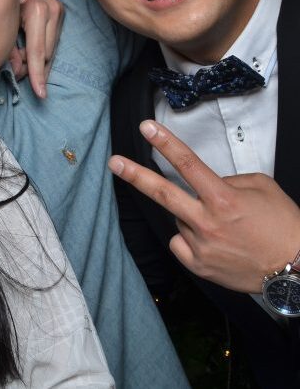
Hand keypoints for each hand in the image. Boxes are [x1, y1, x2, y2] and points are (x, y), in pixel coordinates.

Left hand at [12, 0, 63, 97]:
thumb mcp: (0, 28)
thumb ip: (9, 51)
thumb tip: (18, 71)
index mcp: (36, 12)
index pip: (38, 52)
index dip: (37, 75)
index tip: (40, 94)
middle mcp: (51, 9)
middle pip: (45, 54)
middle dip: (31, 68)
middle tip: (16, 71)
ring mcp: (58, 9)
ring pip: (50, 50)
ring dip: (34, 59)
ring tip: (19, 58)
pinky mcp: (60, 10)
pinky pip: (51, 41)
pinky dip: (39, 50)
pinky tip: (26, 50)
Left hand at [108, 120, 299, 292]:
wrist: (297, 269)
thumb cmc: (283, 227)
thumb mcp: (263, 188)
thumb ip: (229, 181)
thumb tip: (207, 185)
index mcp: (224, 199)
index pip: (188, 164)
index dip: (165, 143)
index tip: (146, 128)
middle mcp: (208, 222)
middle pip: (163, 193)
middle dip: (135, 176)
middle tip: (114, 162)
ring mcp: (200, 246)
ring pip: (179, 219)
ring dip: (192, 216)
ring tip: (223, 227)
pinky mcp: (198, 265)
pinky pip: (180, 243)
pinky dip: (190, 239)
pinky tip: (213, 243)